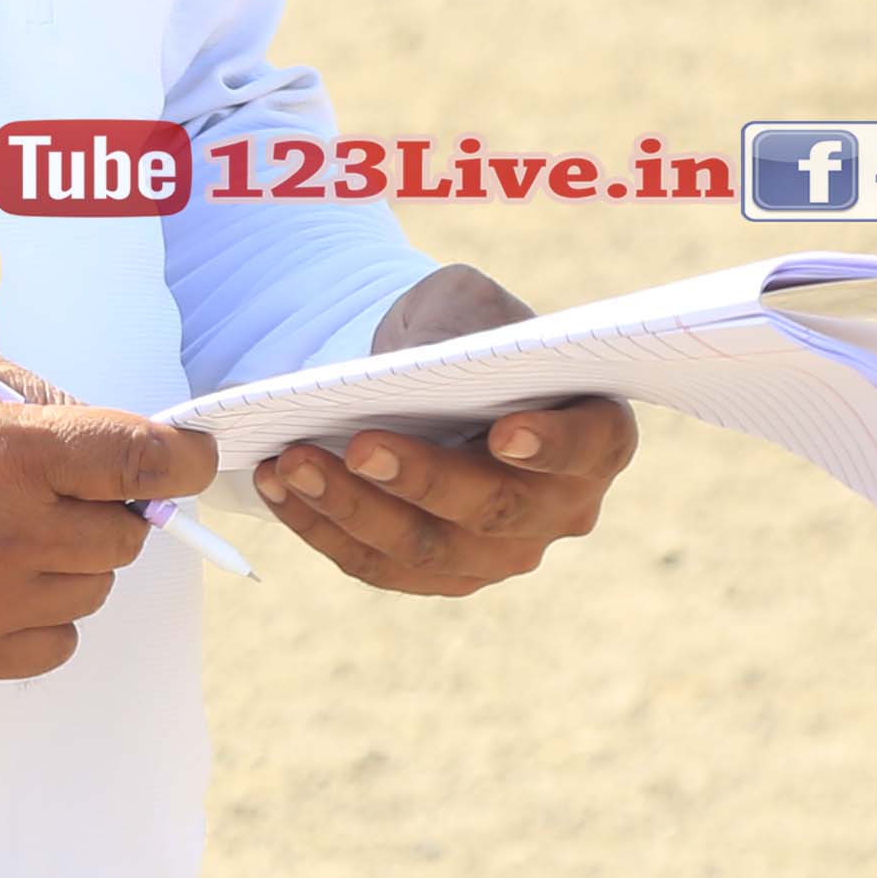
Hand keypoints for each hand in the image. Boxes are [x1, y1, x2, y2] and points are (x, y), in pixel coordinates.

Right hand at [0, 340, 218, 686]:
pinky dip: (40, 615)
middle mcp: (4, 535)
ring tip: (7, 532)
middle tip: (58, 488)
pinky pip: (52, 644)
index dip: (181, 457)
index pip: (140, 460)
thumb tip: (102, 433)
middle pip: (126, 535)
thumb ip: (31, 393)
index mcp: (4, 450)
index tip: (185, 456)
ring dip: (71, 560)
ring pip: (92, 591)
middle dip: (107, 506)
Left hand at [250, 263, 637, 595]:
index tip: (504, 430)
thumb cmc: (464, 332)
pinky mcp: (443, 573)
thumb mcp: (465, 304)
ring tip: (292, 463)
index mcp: (596, 431)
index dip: (552, 444)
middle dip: (423, 480)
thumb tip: (414, 369)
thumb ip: (456, 329)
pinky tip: (280, 487)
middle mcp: (563, 506)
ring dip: (354, 510)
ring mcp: (504, 551)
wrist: (431, 376)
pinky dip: (326, 530)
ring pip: (430, 549)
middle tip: (360, 446)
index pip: (590, 445)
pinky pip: (382, 567)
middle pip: (496, 509)